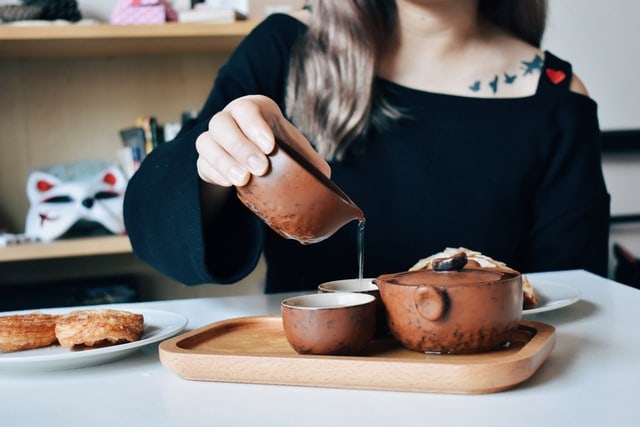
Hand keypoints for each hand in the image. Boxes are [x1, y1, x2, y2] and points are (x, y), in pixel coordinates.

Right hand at [196, 95, 329, 186]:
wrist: (262, 170)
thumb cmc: (283, 154)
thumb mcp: (299, 153)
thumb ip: (311, 161)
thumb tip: (324, 177)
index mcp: (255, 109)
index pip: (248, 108)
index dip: (255, 125)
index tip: (270, 147)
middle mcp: (230, 118)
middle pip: (221, 123)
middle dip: (241, 146)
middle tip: (260, 168)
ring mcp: (214, 139)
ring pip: (206, 142)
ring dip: (224, 161)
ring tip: (243, 180)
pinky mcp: (205, 160)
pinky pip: (202, 162)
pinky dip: (214, 173)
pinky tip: (229, 184)